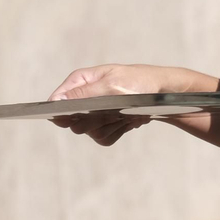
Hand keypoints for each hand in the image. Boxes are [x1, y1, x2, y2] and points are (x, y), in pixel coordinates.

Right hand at [45, 63, 202, 145]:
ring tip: (125, 113)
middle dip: (95, 119)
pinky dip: (117, 132)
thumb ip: (83, 93)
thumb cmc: (140, 81)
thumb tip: (56, 100)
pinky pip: (103, 138)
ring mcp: (94, 113)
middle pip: (72, 122)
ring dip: (110, 125)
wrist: (163, 93)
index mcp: (81, 81)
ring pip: (88, 132)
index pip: (57, 101)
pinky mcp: (105, 126)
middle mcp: (83, 97)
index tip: (78, 115)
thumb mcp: (112, 84)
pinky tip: (128, 120)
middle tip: (114, 110)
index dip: (62, 112)